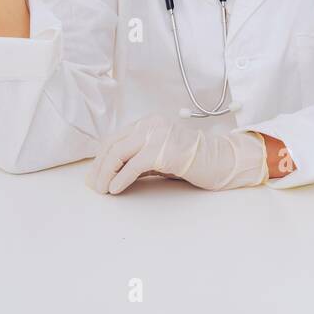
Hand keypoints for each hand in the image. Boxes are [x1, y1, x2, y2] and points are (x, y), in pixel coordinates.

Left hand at [87, 115, 267, 193]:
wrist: (220, 161)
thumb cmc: (191, 161)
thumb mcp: (159, 155)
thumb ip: (138, 157)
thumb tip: (111, 172)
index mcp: (148, 123)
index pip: (114, 138)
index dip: (100, 158)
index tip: (94, 176)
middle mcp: (150, 124)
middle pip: (112, 144)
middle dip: (99, 167)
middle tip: (94, 186)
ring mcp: (157, 135)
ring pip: (118, 153)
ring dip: (106, 174)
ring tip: (103, 190)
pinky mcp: (163, 150)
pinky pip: (133, 165)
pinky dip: (120, 179)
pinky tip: (116, 189)